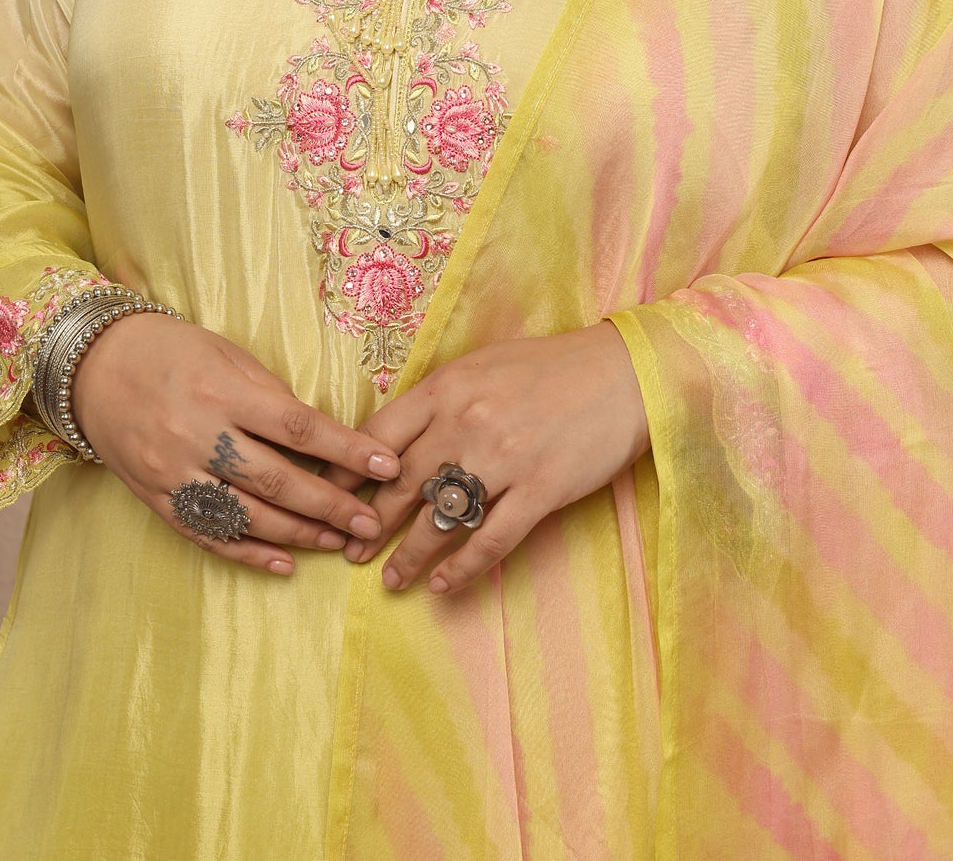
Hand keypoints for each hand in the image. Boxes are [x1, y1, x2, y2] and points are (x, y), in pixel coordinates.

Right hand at [68, 312, 400, 575]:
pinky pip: (208, 535)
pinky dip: (248, 553)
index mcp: (223, 390)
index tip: (386, 465)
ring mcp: (174, 473)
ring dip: (299, 534)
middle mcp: (199, 435)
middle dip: (331, 505)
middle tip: (371, 522)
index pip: (298, 428)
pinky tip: (284, 562)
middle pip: (277, 481)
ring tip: (339, 542)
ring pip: (247, 516)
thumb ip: (271, 395)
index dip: (346, 449)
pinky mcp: (157, 499)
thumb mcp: (227, 355)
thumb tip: (321, 435)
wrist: (95, 366)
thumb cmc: (173, 352)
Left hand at [318, 322, 649, 595]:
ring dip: (408, 555)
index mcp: (448, 386)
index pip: (379, 435)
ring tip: (389, 580)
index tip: (328, 497)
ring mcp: (505, 458)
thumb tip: (396, 436)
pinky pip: (492, 540)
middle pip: (402, 482)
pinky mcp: (542, 489)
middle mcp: (468, 422)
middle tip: (349, 550)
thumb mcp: (483, 365)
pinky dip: (462, 569)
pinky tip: (443, 586)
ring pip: (440, 519)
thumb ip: (440, 399)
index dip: (349, 472)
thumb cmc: (550, 368)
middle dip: (369, 522)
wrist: (624, 372)